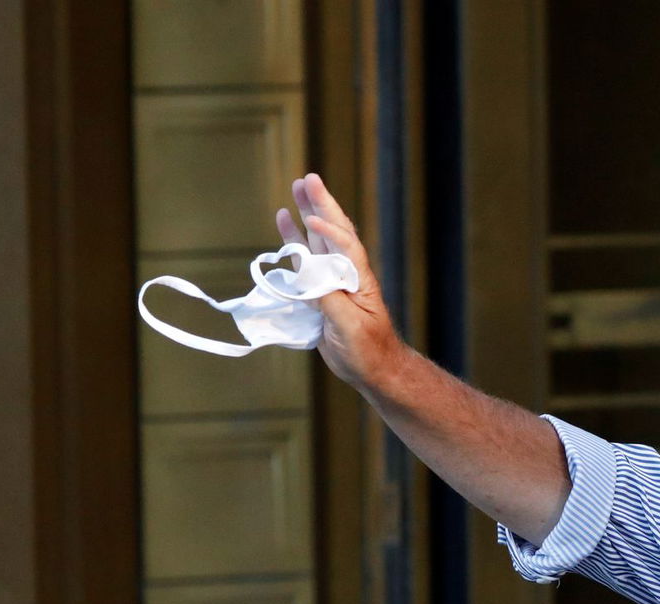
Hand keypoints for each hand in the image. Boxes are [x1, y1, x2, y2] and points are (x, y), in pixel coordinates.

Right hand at [276, 173, 402, 389]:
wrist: (374, 370)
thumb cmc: (369, 351)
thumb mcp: (352, 328)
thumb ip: (331, 301)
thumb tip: (310, 278)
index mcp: (360, 280)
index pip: (346, 247)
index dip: (330, 232)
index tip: (312, 221)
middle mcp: (346, 273)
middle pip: (333, 231)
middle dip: (321, 205)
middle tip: (308, 178)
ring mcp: (332, 280)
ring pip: (318, 239)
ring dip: (308, 213)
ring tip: (297, 187)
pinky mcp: (319, 291)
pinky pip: (304, 259)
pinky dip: (294, 239)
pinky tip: (285, 219)